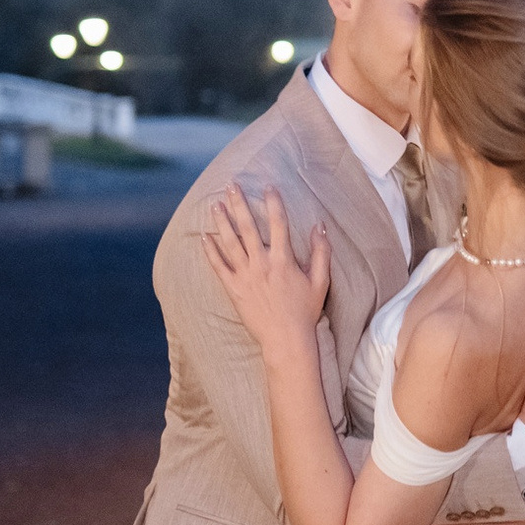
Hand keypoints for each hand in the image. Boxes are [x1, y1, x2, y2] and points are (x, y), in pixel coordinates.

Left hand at [202, 185, 329, 353]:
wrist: (285, 340)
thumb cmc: (305, 311)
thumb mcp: (320, 282)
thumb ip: (321, 252)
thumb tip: (320, 225)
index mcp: (283, 260)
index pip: (278, 223)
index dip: (273, 202)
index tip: (268, 186)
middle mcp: (261, 264)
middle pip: (248, 227)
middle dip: (239, 203)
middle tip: (231, 184)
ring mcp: (245, 276)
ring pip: (229, 242)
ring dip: (221, 221)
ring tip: (214, 204)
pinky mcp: (233, 289)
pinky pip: (218, 266)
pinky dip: (210, 251)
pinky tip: (204, 236)